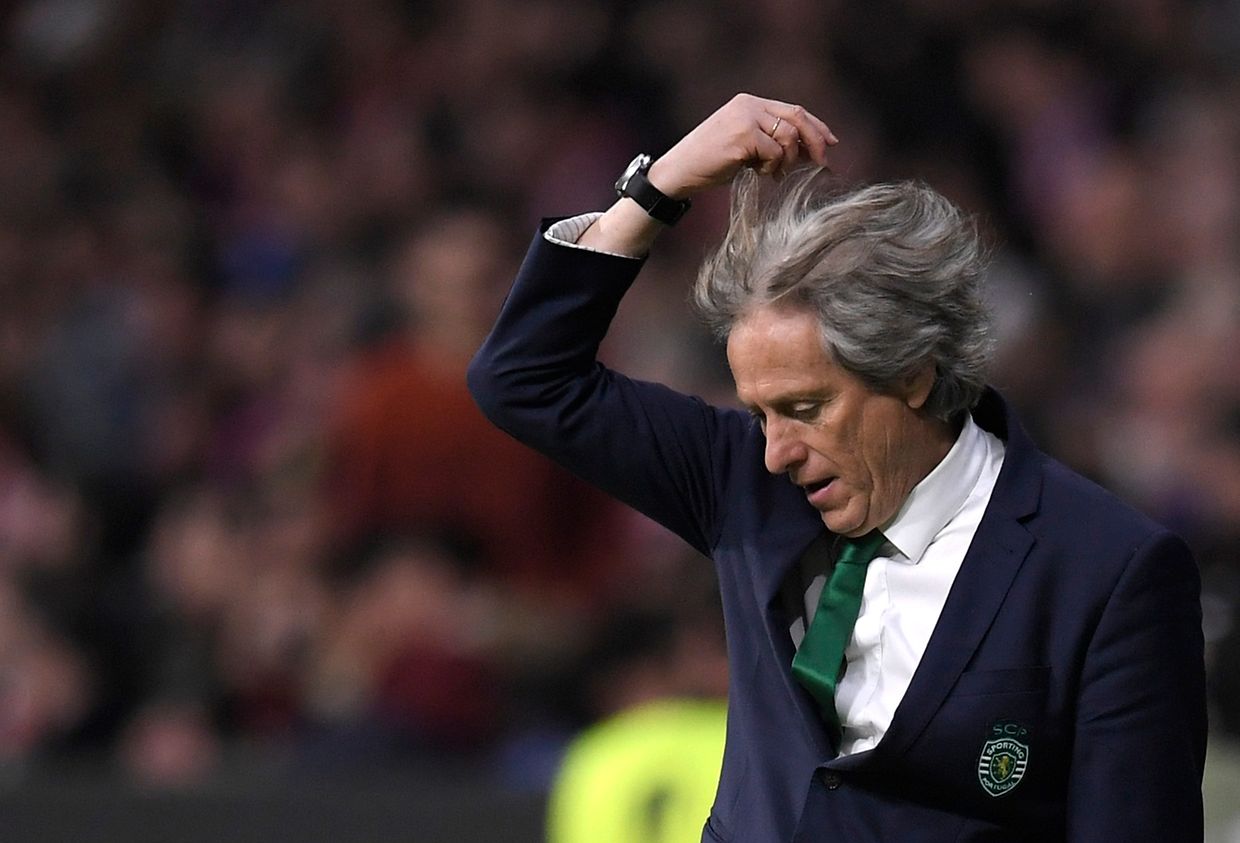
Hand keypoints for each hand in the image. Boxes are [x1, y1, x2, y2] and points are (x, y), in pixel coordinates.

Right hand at [648, 93, 837, 198]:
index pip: (794, 110)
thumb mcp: (746, 148)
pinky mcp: (742, 136)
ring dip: (787, 161)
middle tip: (822, 163)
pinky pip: (774, 153)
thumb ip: (773, 142)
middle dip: (815, 142)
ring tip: (772, 174)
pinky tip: (757, 174)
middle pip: (797, 117)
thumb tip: (812, 151)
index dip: (816, 127)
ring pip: (789, 137)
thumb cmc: (710, 164)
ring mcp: (745, 118)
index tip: (831, 143)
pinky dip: (771, 167)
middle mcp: (748, 105)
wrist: (678, 172)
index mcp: (749, 103)